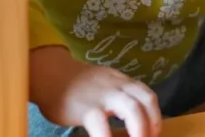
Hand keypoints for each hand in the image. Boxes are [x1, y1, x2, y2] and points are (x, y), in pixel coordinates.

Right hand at [30, 46, 161, 136]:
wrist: (49, 74)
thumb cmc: (75, 86)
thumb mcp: (103, 85)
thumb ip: (117, 98)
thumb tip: (133, 121)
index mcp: (122, 82)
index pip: (148, 95)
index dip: (155, 116)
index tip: (154, 133)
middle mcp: (116, 86)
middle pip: (146, 100)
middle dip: (152, 124)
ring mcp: (102, 95)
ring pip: (131, 108)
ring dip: (139, 130)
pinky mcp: (85, 108)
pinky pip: (101, 124)